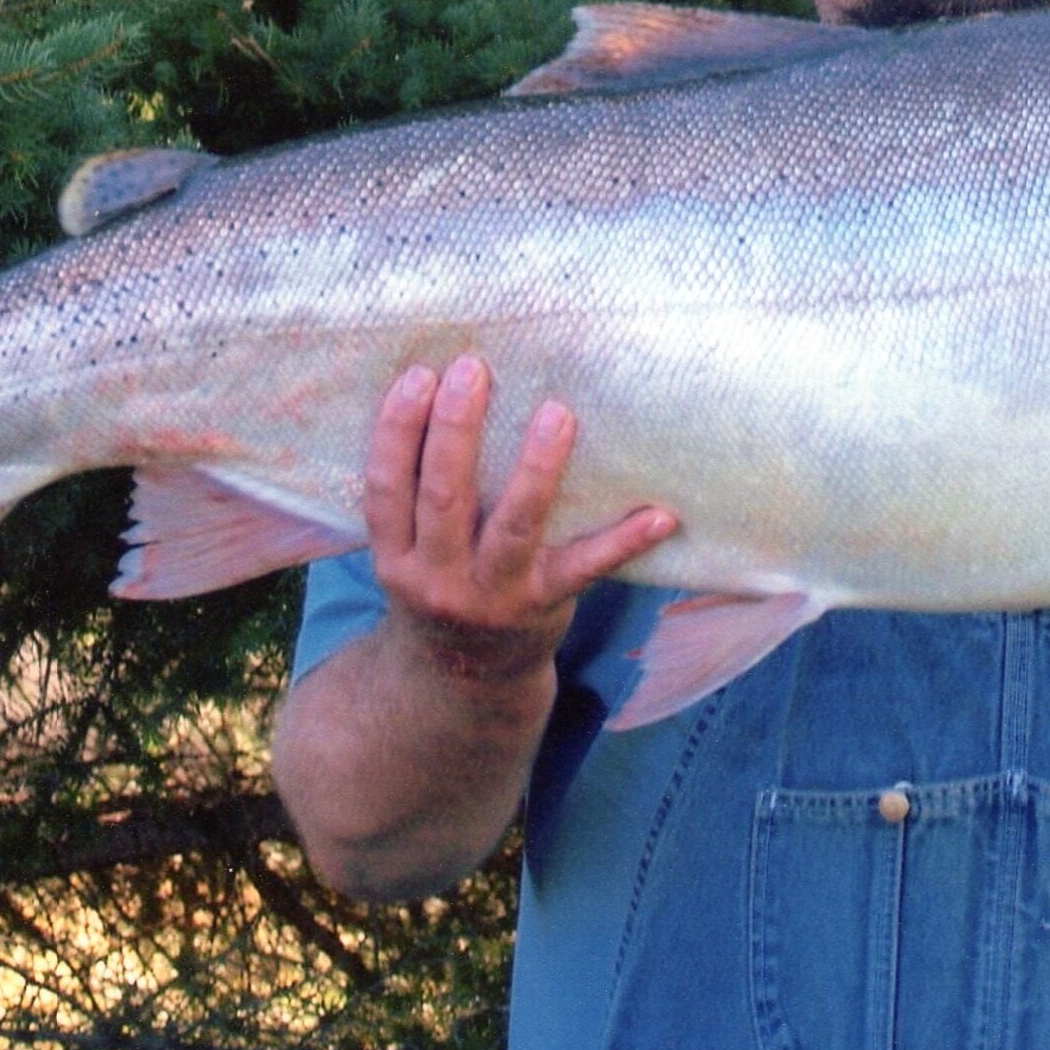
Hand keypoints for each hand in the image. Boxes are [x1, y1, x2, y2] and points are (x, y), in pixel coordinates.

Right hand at [365, 355, 675, 679]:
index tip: (418, 375)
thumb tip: (441, 392)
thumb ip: (415, 494)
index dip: (397, 433)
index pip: (387, 489)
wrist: (465, 679)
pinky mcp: (545, 605)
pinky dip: (625, 542)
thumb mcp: (407, 553)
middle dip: (456, 431)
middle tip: (473, 369)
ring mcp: (494, 595)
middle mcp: (438, 578)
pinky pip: (587, 569)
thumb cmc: (442, 584)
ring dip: (537, 468)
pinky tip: (662, 515)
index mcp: (395, 557)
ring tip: (558, 413)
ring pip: (514, 526)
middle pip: (444, 498)